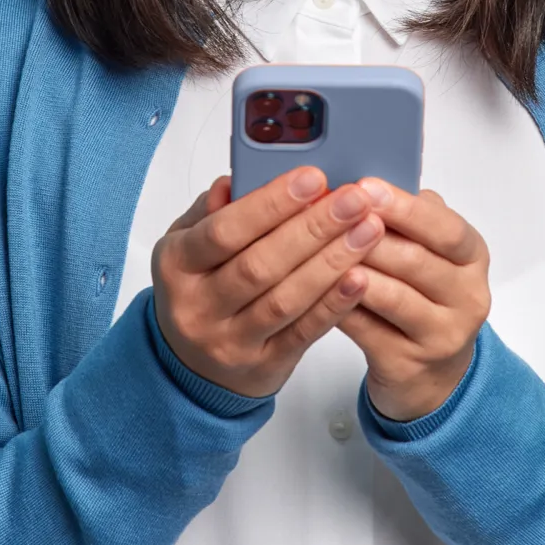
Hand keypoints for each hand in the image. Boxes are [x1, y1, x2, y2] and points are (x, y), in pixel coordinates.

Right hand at [151, 168, 385, 399]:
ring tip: (368, 229)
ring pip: (286, 299)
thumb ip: (211, 211)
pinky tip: (360, 277)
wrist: (191, 365)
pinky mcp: (263, 365)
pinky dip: (334, 304)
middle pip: (260, 265)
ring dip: (332, 261)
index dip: (271, 203)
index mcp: (177, 264)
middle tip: (354, 199)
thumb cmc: (198, 288)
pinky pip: (303, 333)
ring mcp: (230, 341)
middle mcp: (198, 306)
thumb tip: (236, 180)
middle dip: (313, 228)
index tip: (312, 178)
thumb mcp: (188, 244)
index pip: (224, 230)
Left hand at [334, 181, 491, 421]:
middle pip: (417, 261)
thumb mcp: (431, 256)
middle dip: (369, 235)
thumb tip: (369, 185)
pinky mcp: (409, 364)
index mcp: (472, 259)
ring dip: (353, 269)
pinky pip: (367, 331)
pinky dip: (339, 307)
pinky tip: (315, 290)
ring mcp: (441, 335)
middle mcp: (467, 297)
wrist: (433, 376)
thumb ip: (411, 221)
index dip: (405, 208)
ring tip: (319, 249)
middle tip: (331, 214)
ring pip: (392, 297)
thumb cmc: (424, 299)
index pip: (446, 229)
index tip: (366, 188)